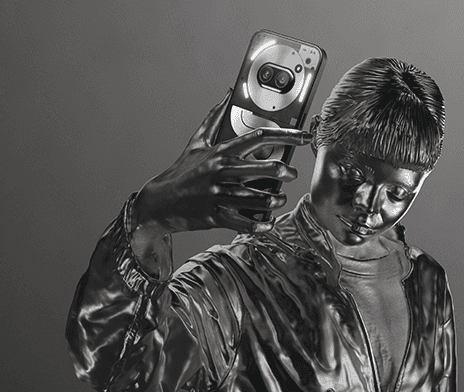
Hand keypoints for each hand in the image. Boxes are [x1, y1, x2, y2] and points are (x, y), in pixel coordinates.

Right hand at [133, 90, 312, 233]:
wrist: (160, 201)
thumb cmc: (181, 171)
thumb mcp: (196, 142)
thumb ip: (214, 118)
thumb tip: (227, 95)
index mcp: (221, 152)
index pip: (260, 137)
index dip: (287, 135)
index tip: (303, 136)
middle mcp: (222, 172)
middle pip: (265, 168)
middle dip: (285, 172)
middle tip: (290, 174)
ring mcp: (220, 194)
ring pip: (260, 198)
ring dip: (275, 200)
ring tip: (279, 199)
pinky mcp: (217, 215)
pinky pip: (245, 222)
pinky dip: (260, 225)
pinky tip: (268, 222)